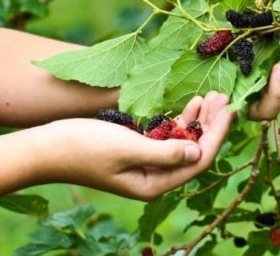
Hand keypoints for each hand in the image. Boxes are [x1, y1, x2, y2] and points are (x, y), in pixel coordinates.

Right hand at [40, 91, 234, 200]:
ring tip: (210, 96)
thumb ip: (165, 152)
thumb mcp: (127, 148)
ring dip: (197, 119)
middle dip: (211, 124)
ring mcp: (146, 162)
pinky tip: (190, 105)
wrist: (48, 146)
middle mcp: (155, 176)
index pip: (198, 159)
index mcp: (155, 183)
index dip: (217, 135)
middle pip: (194, 149)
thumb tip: (199, 152)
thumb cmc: (84, 147)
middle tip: (223, 97)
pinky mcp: (138, 148)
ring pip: (183, 140)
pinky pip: (167, 135)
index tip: (230, 109)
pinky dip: (179, 120)